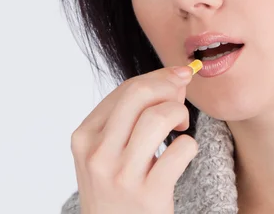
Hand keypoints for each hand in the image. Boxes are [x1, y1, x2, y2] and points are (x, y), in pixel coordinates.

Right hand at [70, 64, 198, 213]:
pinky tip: (183, 153)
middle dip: (169, 86)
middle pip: (139, 94)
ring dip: (179, 114)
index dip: (159, 77)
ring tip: (181, 127)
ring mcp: (121, 176)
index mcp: (84, 137)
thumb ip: (131, 115)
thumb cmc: (116, 188)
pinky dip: (189, 145)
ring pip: (158, 117)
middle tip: (181, 98)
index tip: (178, 77)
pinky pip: (180, 150)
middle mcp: (97, 155)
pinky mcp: (148, 195)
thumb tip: (176, 77)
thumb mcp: (106, 151)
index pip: (125, 89)